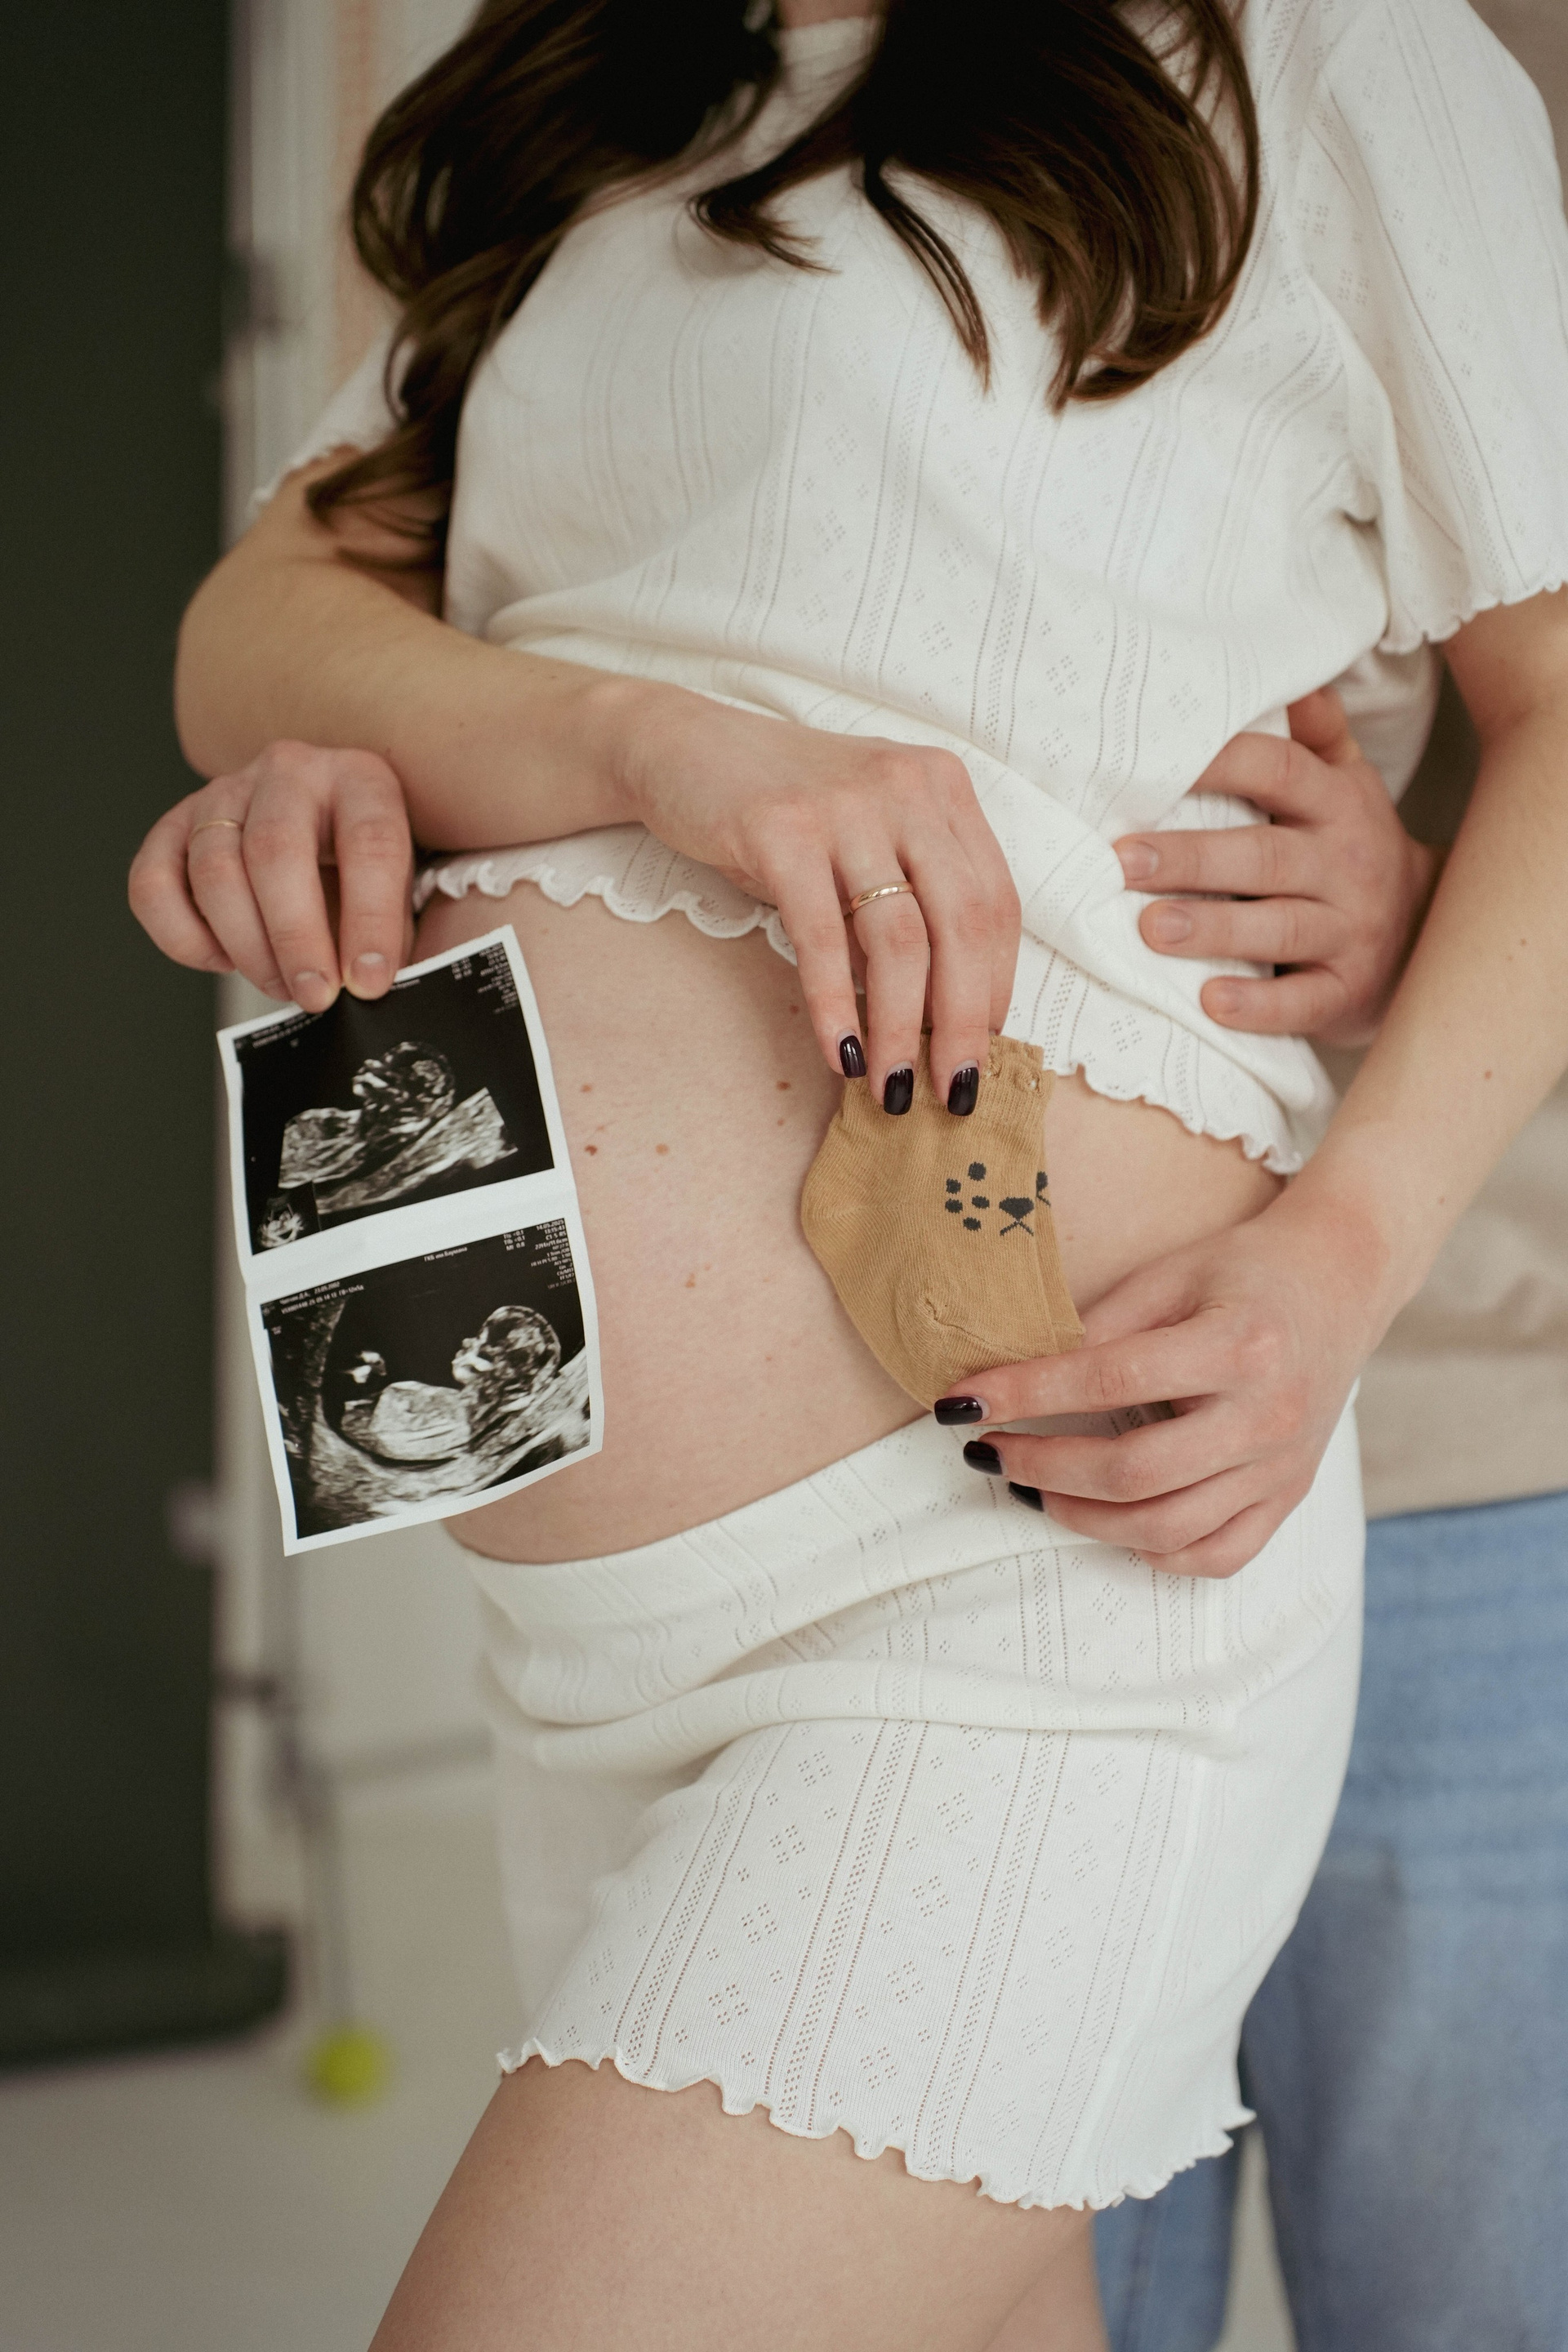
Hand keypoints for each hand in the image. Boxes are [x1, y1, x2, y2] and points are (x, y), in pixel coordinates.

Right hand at [128, 741, 414, 1009]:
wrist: (317, 840)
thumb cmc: (364, 873)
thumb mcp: (405, 892)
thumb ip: (404, 932)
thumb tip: (379, 985)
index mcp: (361, 780)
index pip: (369, 842)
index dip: (370, 919)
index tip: (369, 980)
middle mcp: (289, 774)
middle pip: (276, 850)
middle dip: (294, 937)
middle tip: (314, 994)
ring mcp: (224, 795)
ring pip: (214, 870)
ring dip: (246, 946)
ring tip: (280, 985)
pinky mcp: (173, 827)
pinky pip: (152, 885)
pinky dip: (182, 938)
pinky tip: (223, 960)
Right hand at [616, 691, 1020, 1105]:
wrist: (678, 747)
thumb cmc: (779, 810)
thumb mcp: (861, 840)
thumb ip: (904, 900)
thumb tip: (939, 1014)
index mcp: (940, 788)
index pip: (995, 901)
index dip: (996, 984)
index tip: (986, 1048)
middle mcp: (906, 788)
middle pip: (962, 925)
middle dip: (963, 1021)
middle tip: (955, 1090)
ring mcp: (846, 805)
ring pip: (900, 938)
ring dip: (901, 1027)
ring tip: (892, 1089)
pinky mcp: (781, 829)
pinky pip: (822, 938)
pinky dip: (835, 1006)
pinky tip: (841, 1053)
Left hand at [941, 1179, 1389, 1576]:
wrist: (1342, 1281)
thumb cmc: (1246, 1268)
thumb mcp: (1171, 1275)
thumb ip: (1101, 1327)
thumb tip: (1015, 1378)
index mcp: (1239, 1347)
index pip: (1109, 1382)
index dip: (1026, 1395)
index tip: (962, 1401)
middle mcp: (1267, 1418)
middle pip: (1134, 1473)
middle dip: (1041, 1467)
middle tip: (987, 1451)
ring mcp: (1282, 1468)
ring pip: (1168, 1529)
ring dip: (1082, 1518)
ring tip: (1031, 1487)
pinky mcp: (1289, 1496)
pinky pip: (1216, 1555)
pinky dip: (1153, 1552)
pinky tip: (1109, 1522)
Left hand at [1112, 689, 1439, 1046]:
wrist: (1428, 937)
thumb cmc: (1354, 852)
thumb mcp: (1348, 786)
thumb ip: (1318, 736)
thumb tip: (1296, 678)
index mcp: (1336, 804)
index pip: (1277, 770)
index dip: (1219, 763)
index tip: (1150, 764)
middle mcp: (1346, 863)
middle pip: (1264, 854)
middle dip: (1193, 857)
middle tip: (1123, 861)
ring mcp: (1350, 930)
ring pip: (1279, 927)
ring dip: (1214, 929)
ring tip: (1151, 928)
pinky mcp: (1347, 992)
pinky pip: (1302, 1001)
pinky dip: (1259, 1004)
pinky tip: (1210, 1003)